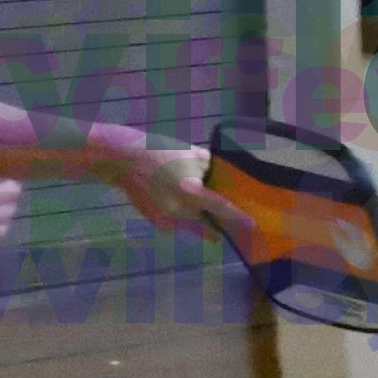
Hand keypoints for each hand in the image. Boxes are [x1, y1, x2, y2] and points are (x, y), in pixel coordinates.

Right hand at [117, 147, 252, 240]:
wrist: (126, 161)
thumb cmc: (162, 152)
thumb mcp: (192, 154)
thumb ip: (210, 169)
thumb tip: (223, 180)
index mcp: (191, 192)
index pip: (221, 209)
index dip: (236, 218)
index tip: (250, 226)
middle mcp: (180, 211)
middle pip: (205, 223)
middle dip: (213, 222)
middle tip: (220, 220)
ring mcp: (166, 219)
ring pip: (190, 225)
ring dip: (195, 219)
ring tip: (187, 202)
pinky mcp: (155, 222)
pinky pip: (174, 224)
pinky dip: (178, 217)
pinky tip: (170, 200)